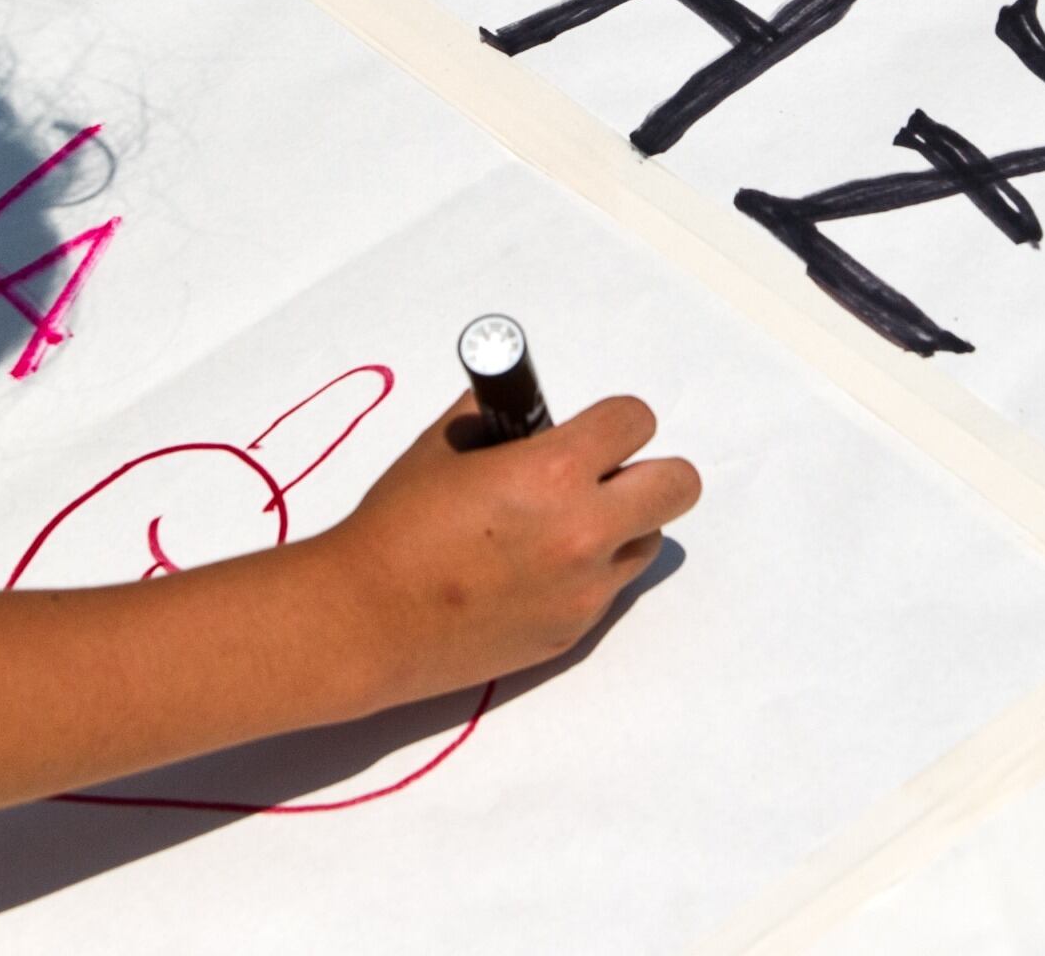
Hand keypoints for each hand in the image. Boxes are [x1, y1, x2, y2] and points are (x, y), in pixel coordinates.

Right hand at [316, 394, 698, 706]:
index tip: (596, 429)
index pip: (636, 422)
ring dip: (622, 524)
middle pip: (679, 485)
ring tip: (563, 527)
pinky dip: (587, 571)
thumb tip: (531, 412)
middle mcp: (585, 531)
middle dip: (648, 470)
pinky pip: (608, 588)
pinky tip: (533, 571)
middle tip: (604, 475)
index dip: (615, 421)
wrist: (365, 619)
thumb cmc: (397, 524)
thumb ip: (501, 419)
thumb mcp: (445, 445)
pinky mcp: (572, 632)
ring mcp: (584, 589)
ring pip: (648, 540)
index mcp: (555, 472)